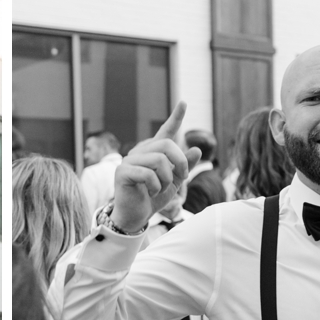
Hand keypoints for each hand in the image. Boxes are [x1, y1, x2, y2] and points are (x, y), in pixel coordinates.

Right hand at [110, 102, 194, 233]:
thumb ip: (184, 167)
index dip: (176, 118)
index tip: (184, 103)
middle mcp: (141, 152)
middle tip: (183, 177)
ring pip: (159, 160)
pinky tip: (151, 192)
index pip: (166, 132)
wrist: (136, 216)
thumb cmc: (153, 198)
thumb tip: (196, 150)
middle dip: (181, 162)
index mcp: (154, 153)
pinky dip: (156, 186)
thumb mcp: (175, 182)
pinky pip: (147, 174)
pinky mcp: (122, 172)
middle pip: (167, 145)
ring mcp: (129, 160)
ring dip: (167, 179)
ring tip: (162, 189)